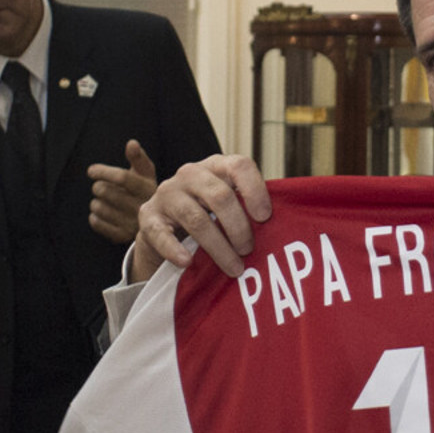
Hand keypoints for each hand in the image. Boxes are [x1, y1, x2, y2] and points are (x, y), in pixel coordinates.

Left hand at [85, 140, 157, 242]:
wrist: (156, 222)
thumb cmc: (145, 191)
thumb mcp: (146, 174)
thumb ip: (138, 157)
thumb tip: (131, 143)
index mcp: (147, 189)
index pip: (122, 178)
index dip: (104, 171)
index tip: (91, 170)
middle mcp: (140, 207)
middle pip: (105, 191)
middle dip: (99, 186)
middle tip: (102, 188)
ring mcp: (131, 224)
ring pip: (98, 207)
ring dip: (96, 202)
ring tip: (105, 201)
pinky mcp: (121, 236)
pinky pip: (96, 222)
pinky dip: (94, 216)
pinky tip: (103, 213)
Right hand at [132, 154, 270, 281]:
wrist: (163, 226)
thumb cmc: (207, 214)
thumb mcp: (227, 203)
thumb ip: (248, 206)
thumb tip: (285, 224)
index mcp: (215, 166)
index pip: (239, 165)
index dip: (255, 189)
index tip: (266, 217)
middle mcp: (190, 173)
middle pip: (219, 195)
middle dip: (239, 227)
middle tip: (249, 250)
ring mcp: (167, 194)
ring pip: (196, 218)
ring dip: (218, 247)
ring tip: (234, 268)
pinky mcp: (148, 216)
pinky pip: (161, 234)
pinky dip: (175, 250)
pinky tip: (187, 262)